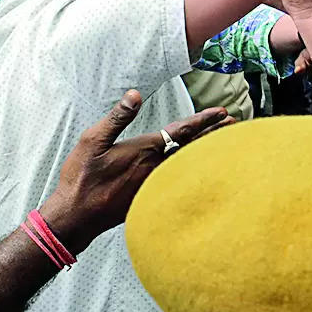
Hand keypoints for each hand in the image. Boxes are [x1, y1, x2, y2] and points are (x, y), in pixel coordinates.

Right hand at [40, 91, 229, 249]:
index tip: (223, 112)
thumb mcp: (93, 140)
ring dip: (205, 151)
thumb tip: (135, 94)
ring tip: (222, 143)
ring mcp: (154, 185)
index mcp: (144, 150)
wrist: (76, 217)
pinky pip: (178, 181)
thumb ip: (117, 117)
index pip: (181, 131)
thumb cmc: (81, 178)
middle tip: (235, 124)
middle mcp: (155, 168)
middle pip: (192, 148)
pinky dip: (192, 171)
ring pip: (187, 164)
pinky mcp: (149, 198)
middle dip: (214, 134)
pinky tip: (195, 171)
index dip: (203, 120)